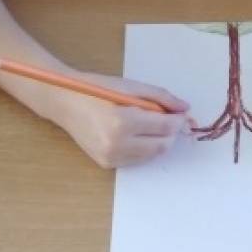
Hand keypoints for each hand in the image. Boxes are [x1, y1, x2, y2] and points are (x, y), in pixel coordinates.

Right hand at [48, 73, 191, 168]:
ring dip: (159, 141)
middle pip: (162, 146)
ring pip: (152, 155)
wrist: (65, 104)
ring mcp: (111, 157)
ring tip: (151, 125)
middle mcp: (117, 144)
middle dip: (171, 133)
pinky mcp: (107, 164)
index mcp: (123, 122)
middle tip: (170, 119)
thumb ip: (161, 98)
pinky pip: (137, 159)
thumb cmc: (97, 90)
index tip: (181, 113)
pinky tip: (137, 134)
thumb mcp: (131, 87)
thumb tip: (185, 108)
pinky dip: (144, 148)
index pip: (165, 127)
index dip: (178, 121)